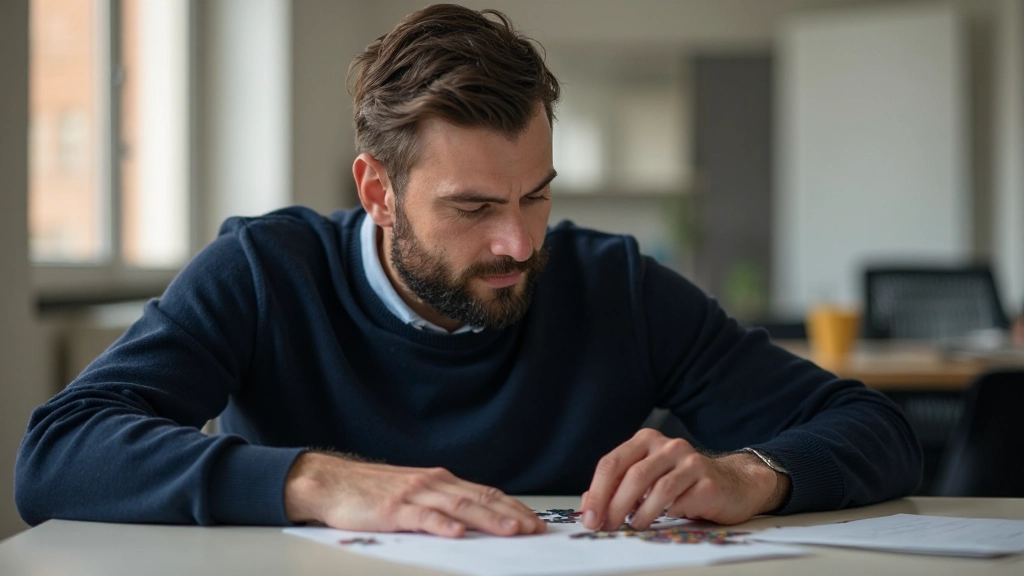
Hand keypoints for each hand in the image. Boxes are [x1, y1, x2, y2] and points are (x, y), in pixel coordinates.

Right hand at [284, 452, 545, 537]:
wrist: (332, 482)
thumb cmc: (373, 492)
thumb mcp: (415, 492)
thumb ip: (443, 503)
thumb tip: (476, 520)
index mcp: (441, 481)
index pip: (485, 493)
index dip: (513, 506)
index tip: (535, 521)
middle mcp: (433, 483)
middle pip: (479, 499)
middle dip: (510, 514)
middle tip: (535, 529)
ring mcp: (414, 495)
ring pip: (458, 507)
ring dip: (487, 519)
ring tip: (510, 530)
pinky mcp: (393, 509)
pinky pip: (422, 518)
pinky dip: (442, 525)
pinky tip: (457, 533)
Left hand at [580, 428, 790, 530]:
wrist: (732, 484)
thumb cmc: (682, 483)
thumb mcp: (647, 479)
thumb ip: (617, 487)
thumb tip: (588, 506)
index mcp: (646, 440)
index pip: (612, 463)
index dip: (596, 492)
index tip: (588, 518)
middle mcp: (668, 445)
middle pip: (632, 475)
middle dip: (613, 506)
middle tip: (606, 528)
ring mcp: (690, 461)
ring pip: (657, 489)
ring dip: (641, 514)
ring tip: (634, 526)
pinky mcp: (708, 481)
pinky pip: (682, 501)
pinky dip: (668, 514)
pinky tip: (667, 519)